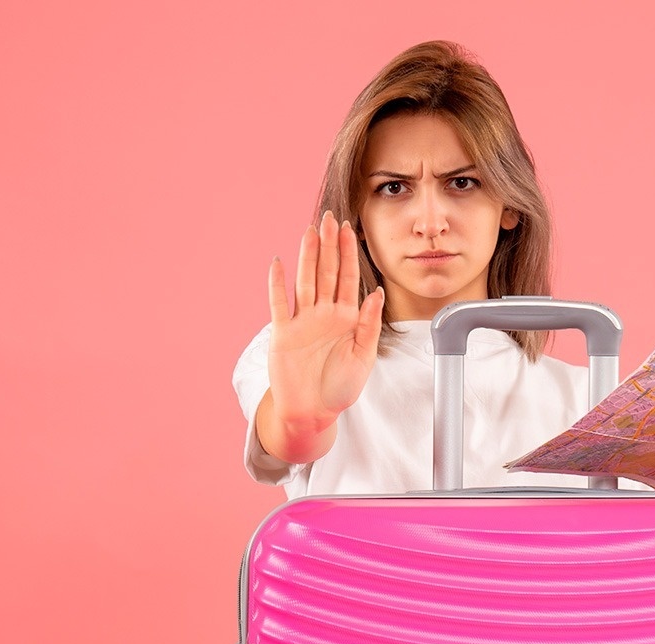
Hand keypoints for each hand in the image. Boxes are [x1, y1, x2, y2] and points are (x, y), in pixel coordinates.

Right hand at [260, 211, 384, 460]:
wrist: (312, 413)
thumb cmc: (339, 388)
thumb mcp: (363, 358)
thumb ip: (370, 324)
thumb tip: (376, 291)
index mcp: (346, 319)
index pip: (348, 278)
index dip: (349, 253)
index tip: (351, 230)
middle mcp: (323, 315)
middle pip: (326, 272)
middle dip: (329, 245)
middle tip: (329, 218)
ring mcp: (302, 322)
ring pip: (305, 281)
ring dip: (307, 257)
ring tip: (309, 232)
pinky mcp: (283, 334)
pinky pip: (279, 305)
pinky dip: (278, 285)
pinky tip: (278, 264)